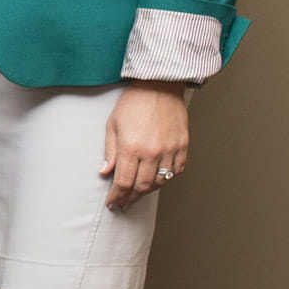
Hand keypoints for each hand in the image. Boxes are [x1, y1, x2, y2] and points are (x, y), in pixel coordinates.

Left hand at [103, 81, 193, 208]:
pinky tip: (158, 179)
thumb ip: (110, 152)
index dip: (117, 197)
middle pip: (142, 187)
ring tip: (139, 193)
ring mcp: (170, 149)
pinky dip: (167, 179)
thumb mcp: (113, 125)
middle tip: (124, 203)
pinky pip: (176, 171)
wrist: (159, 84)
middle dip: (131, 198)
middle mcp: (152, 152)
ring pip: (161, 182)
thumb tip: (105, 172)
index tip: (113, 203)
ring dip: (148, 191)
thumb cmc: (134, 102)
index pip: (123, 182)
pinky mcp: (183, 145)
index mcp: (131, 147)